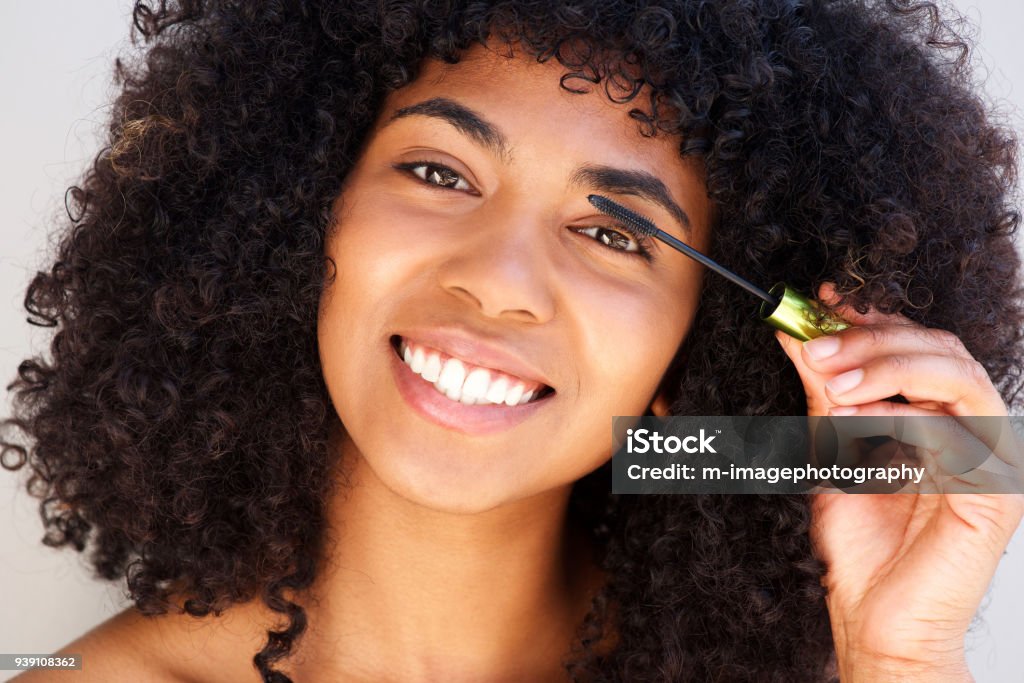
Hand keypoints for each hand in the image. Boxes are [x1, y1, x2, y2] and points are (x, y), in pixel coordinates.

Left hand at [775, 282, 1023, 680]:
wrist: (875, 617)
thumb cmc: (858, 544)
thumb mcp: (830, 450)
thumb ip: (824, 394)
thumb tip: (798, 335)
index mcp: (936, 416)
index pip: (915, 345)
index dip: (871, 318)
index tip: (820, 300)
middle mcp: (969, 429)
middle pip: (939, 348)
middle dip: (872, 339)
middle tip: (815, 343)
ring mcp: (989, 456)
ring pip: (955, 372)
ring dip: (886, 364)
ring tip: (830, 380)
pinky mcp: (996, 488)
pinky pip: (957, 426)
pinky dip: (900, 412)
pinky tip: (854, 421)